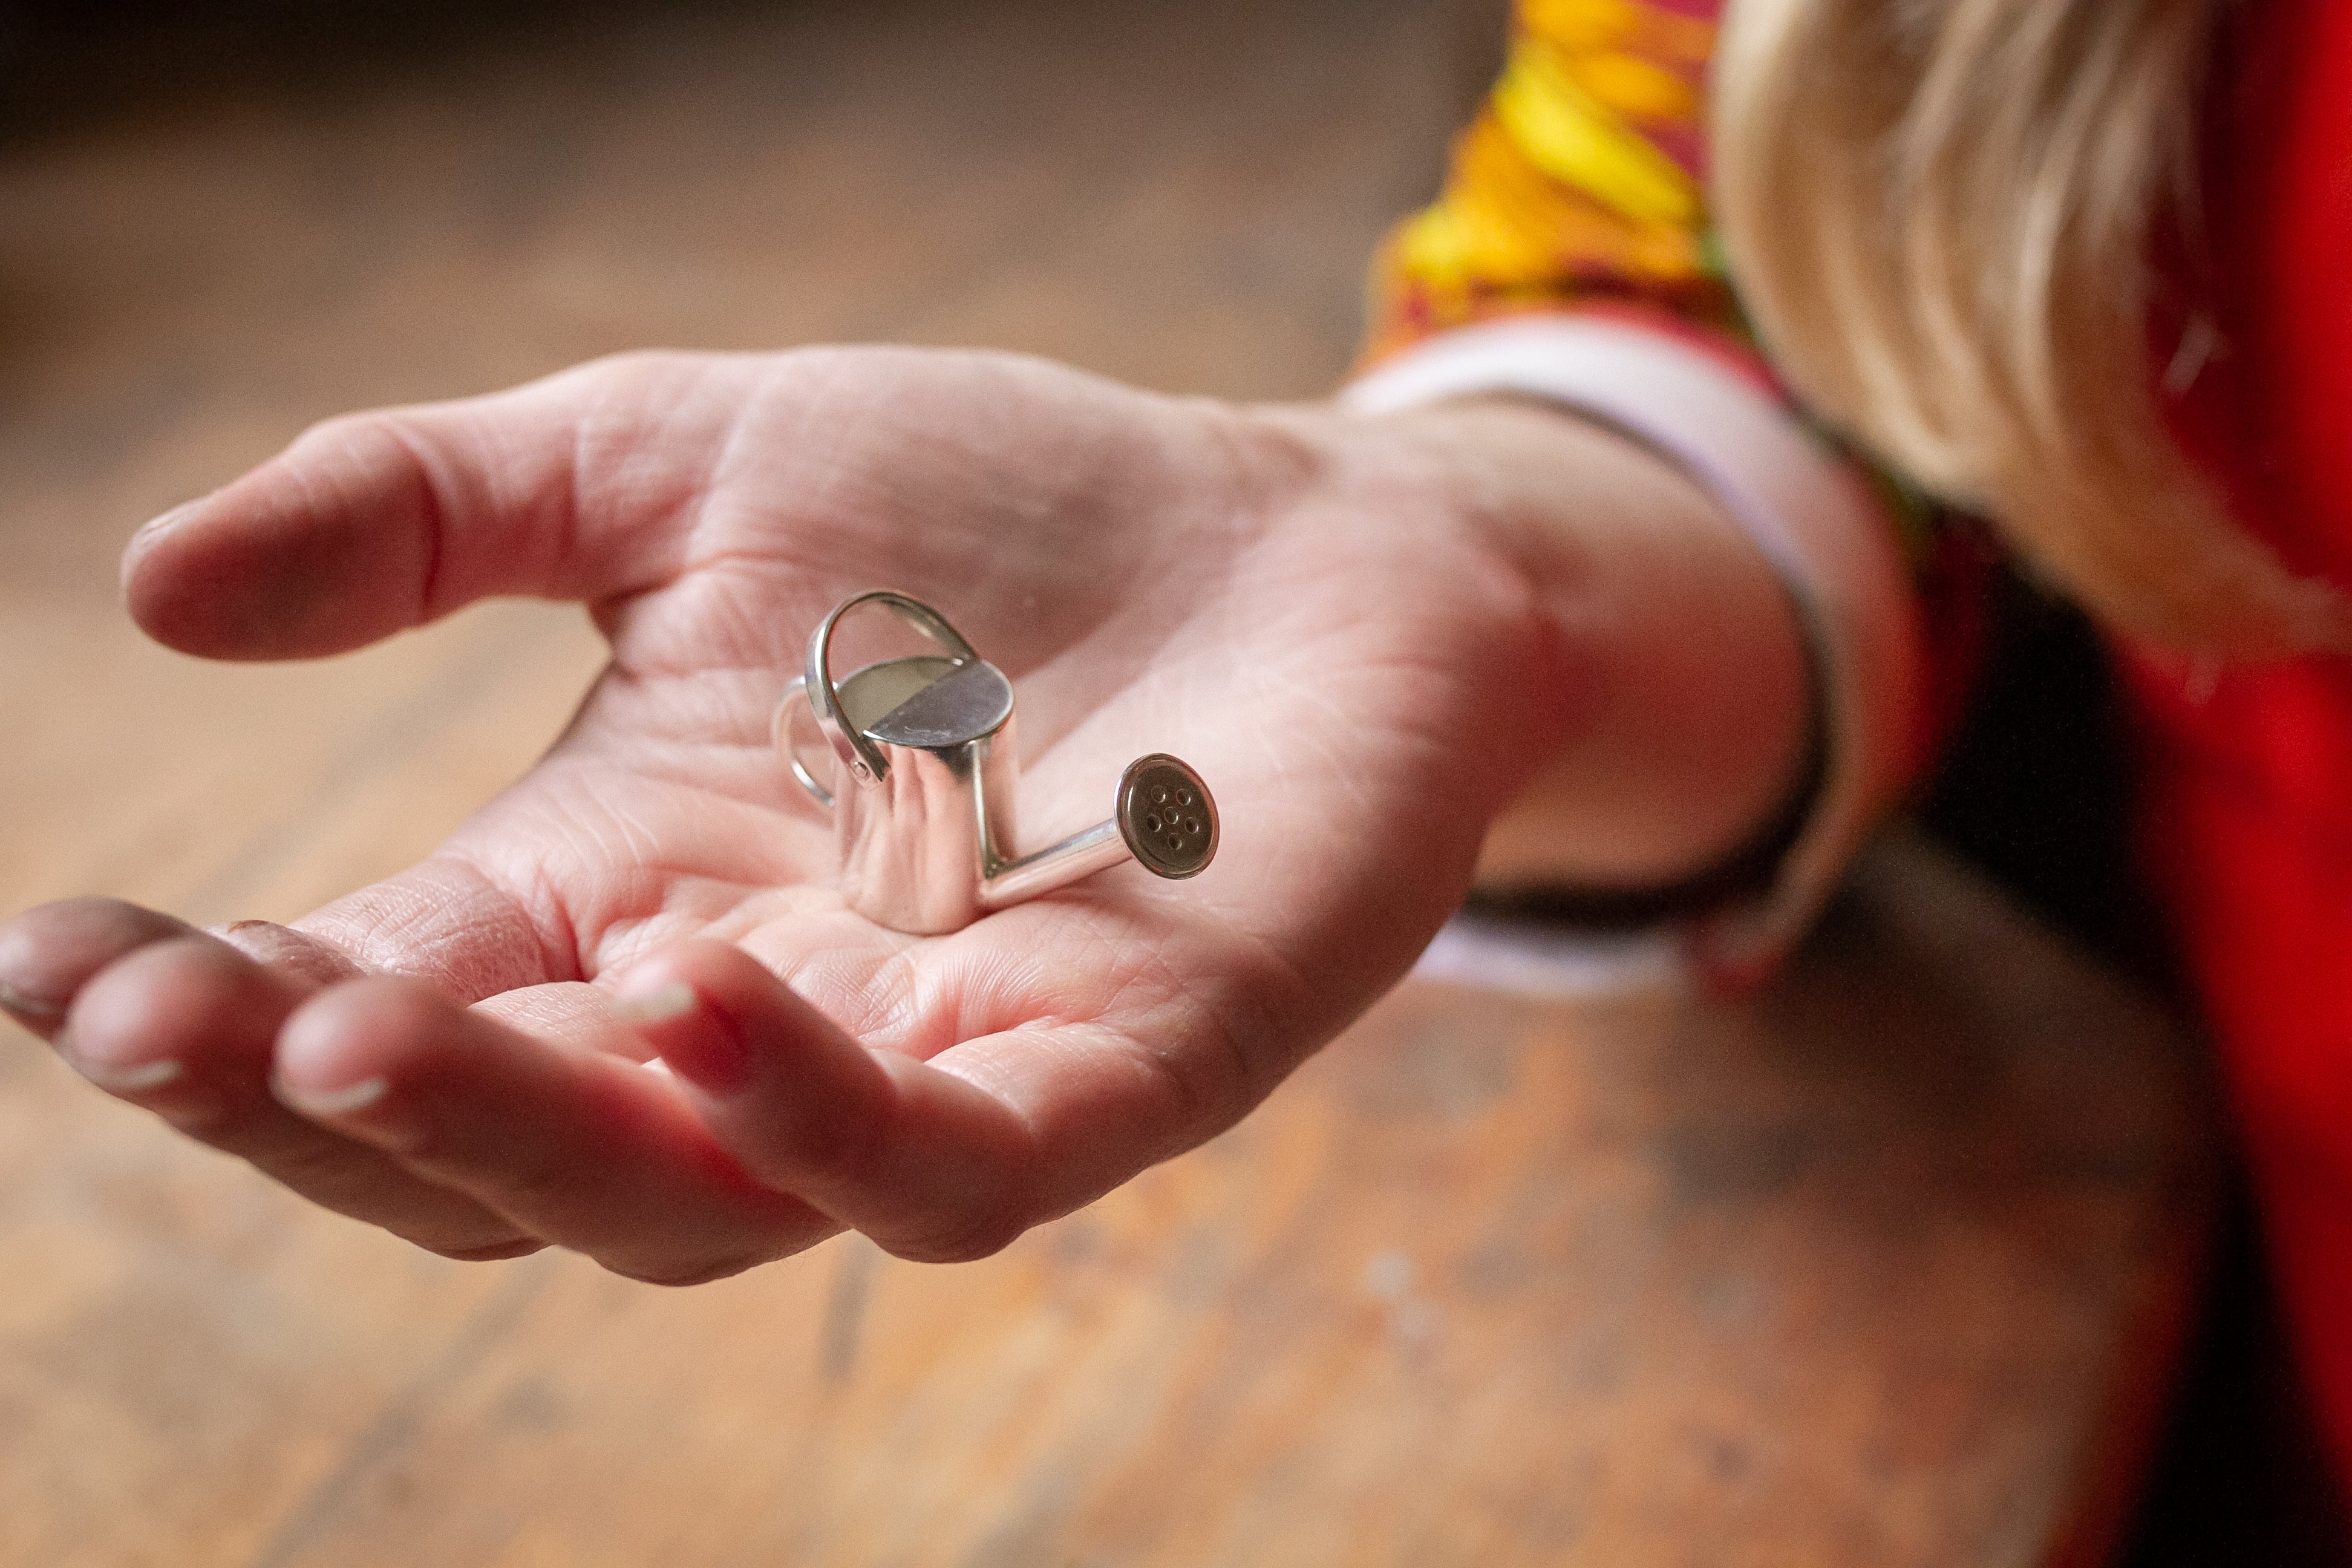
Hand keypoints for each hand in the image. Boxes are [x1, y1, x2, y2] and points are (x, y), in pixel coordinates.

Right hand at [0, 346, 1804, 1282]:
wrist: (1293, 526)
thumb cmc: (1000, 508)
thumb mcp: (680, 463)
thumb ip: (439, 513)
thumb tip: (162, 586)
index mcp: (624, 896)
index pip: (381, 1004)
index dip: (211, 1010)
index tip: (55, 950)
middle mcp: (756, 1024)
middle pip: (503, 1157)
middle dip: (324, 1106)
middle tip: (177, 1014)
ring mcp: (939, 1071)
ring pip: (691, 1202)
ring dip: (522, 1131)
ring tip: (366, 1021)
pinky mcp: (1122, 1074)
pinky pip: (950, 1172)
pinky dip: (812, 1121)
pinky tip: (696, 994)